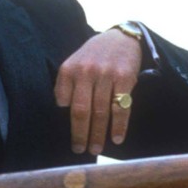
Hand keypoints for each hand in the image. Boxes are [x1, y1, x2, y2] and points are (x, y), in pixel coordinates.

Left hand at [54, 29, 142, 154]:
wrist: (121, 37)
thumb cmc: (94, 55)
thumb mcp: (75, 63)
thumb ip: (67, 84)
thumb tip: (62, 110)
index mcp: (69, 69)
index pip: (63, 101)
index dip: (65, 121)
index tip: (68, 136)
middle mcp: (86, 71)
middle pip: (81, 111)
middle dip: (80, 134)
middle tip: (79, 150)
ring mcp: (105, 74)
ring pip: (100, 112)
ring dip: (98, 134)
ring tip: (96, 149)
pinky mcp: (124, 78)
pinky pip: (121, 108)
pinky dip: (119, 126)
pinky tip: (117, 138)